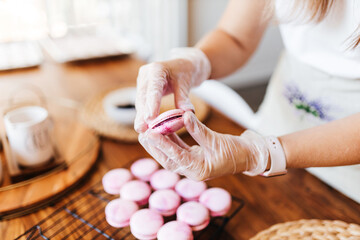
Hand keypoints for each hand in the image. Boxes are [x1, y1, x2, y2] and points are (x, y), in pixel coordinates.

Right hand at [134, 48, 210, 132]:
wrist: (184, 64)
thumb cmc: (186, 71)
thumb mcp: (187, 82)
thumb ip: (184, 98)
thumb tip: (186, 114)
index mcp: (157, 69)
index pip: (154, 88)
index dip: (151, 103)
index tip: (149, 118)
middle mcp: (146, 74)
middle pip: (143, 96)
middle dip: (142, 113)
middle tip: (141, 129)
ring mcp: (143, 81)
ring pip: (141, 101)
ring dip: (141, 116)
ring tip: (142, 131)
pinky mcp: (143, 89)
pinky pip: (143, 103)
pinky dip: (144, 114)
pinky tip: (145, 126)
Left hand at [138, 111, 269, 180]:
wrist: (248, 157)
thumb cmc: (236, 151)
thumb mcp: (217, 140)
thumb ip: (199, 129)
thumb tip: (184, 116)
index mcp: (199, 170)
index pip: (176, 156)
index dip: (162, 144)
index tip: (149, 133)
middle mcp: (192, 171)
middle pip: (168, 159)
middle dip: (154, 147)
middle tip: (142, 133)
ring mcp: (192, 167)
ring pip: (170, 156)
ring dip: (159, 144)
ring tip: (148, 132)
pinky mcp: (193, 160)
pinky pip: (178, 151)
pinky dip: (170, 142)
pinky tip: (163, 131)